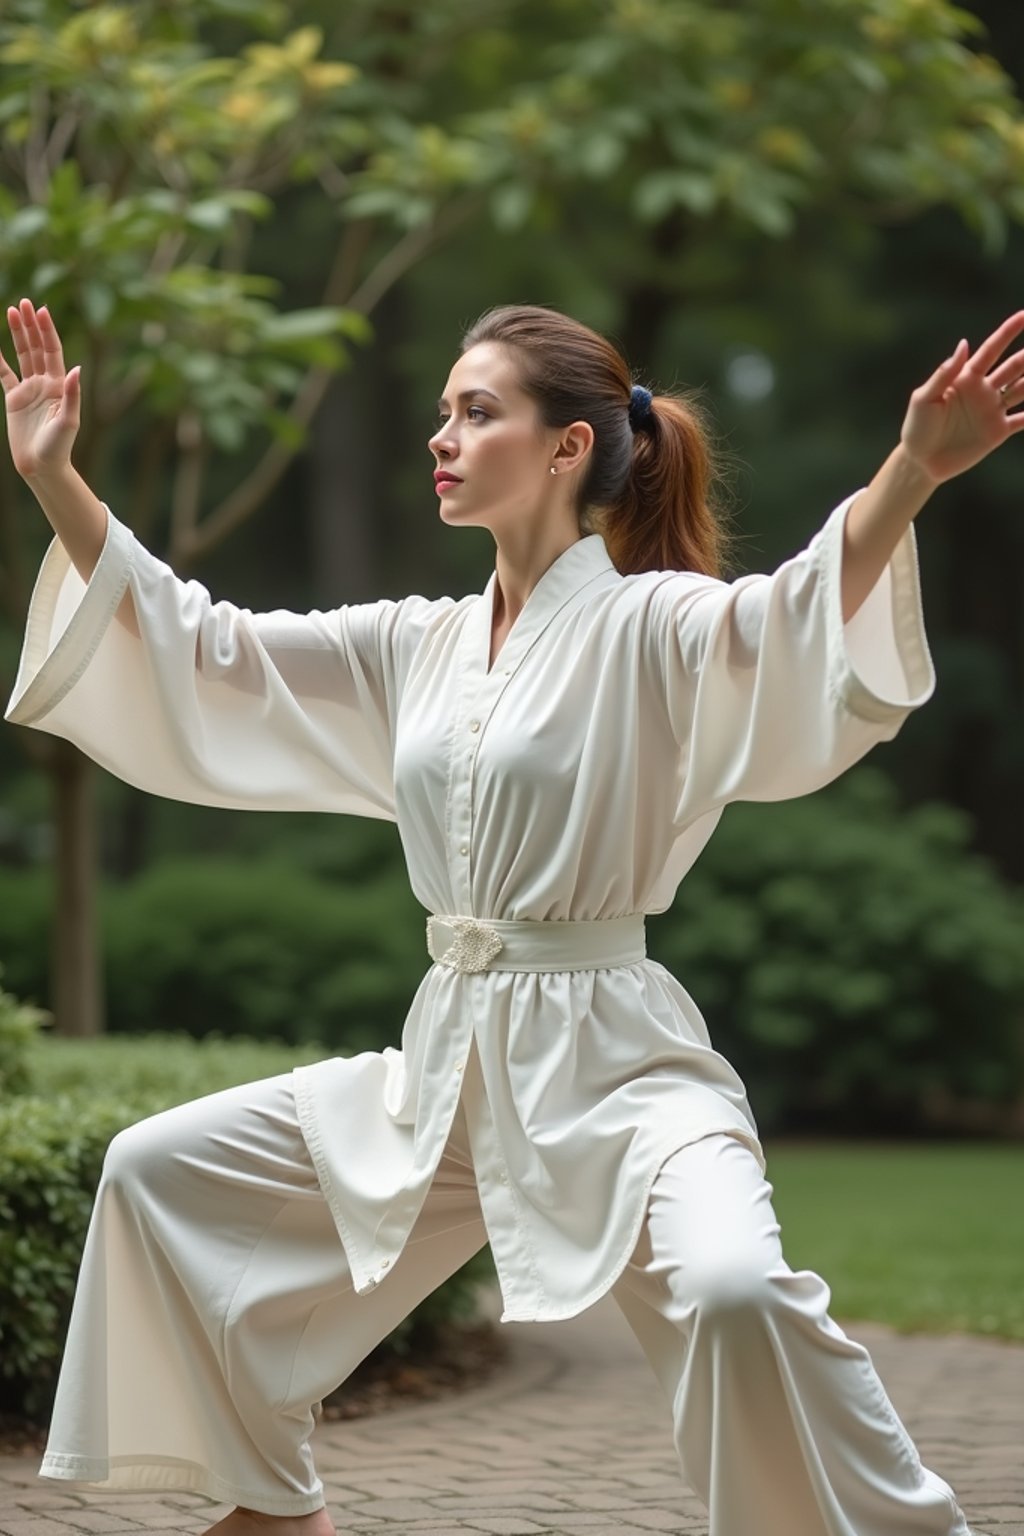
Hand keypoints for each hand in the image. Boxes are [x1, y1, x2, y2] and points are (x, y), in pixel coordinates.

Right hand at [0, 298, 80, 480]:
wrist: (41, 466)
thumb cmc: (59, 447)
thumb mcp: (68, 421)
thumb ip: (72, 395)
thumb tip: (76, 368)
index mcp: (60, 386)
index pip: (53, 351)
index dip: (47, 331)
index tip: (41, 310)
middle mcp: (46, 384)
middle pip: (37, 347)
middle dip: (31, 325)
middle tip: (23, 303)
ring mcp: (30, 390)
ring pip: (22, 355)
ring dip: (17, 334)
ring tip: (11, 311)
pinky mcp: (15, 399)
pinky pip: (4, 374)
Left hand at [900, 310, 1023, 483]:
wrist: (920, 462)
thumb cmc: (917, 427)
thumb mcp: (924, 398)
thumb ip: (944, 373)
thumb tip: (963, 344)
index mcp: (966, 378)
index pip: (992, 349)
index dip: (1008, 331)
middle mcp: (984, 390)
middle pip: (1014, 367)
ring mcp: (993, 410)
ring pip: (1023, 389)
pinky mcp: (998, 432)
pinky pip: (1023, 419)